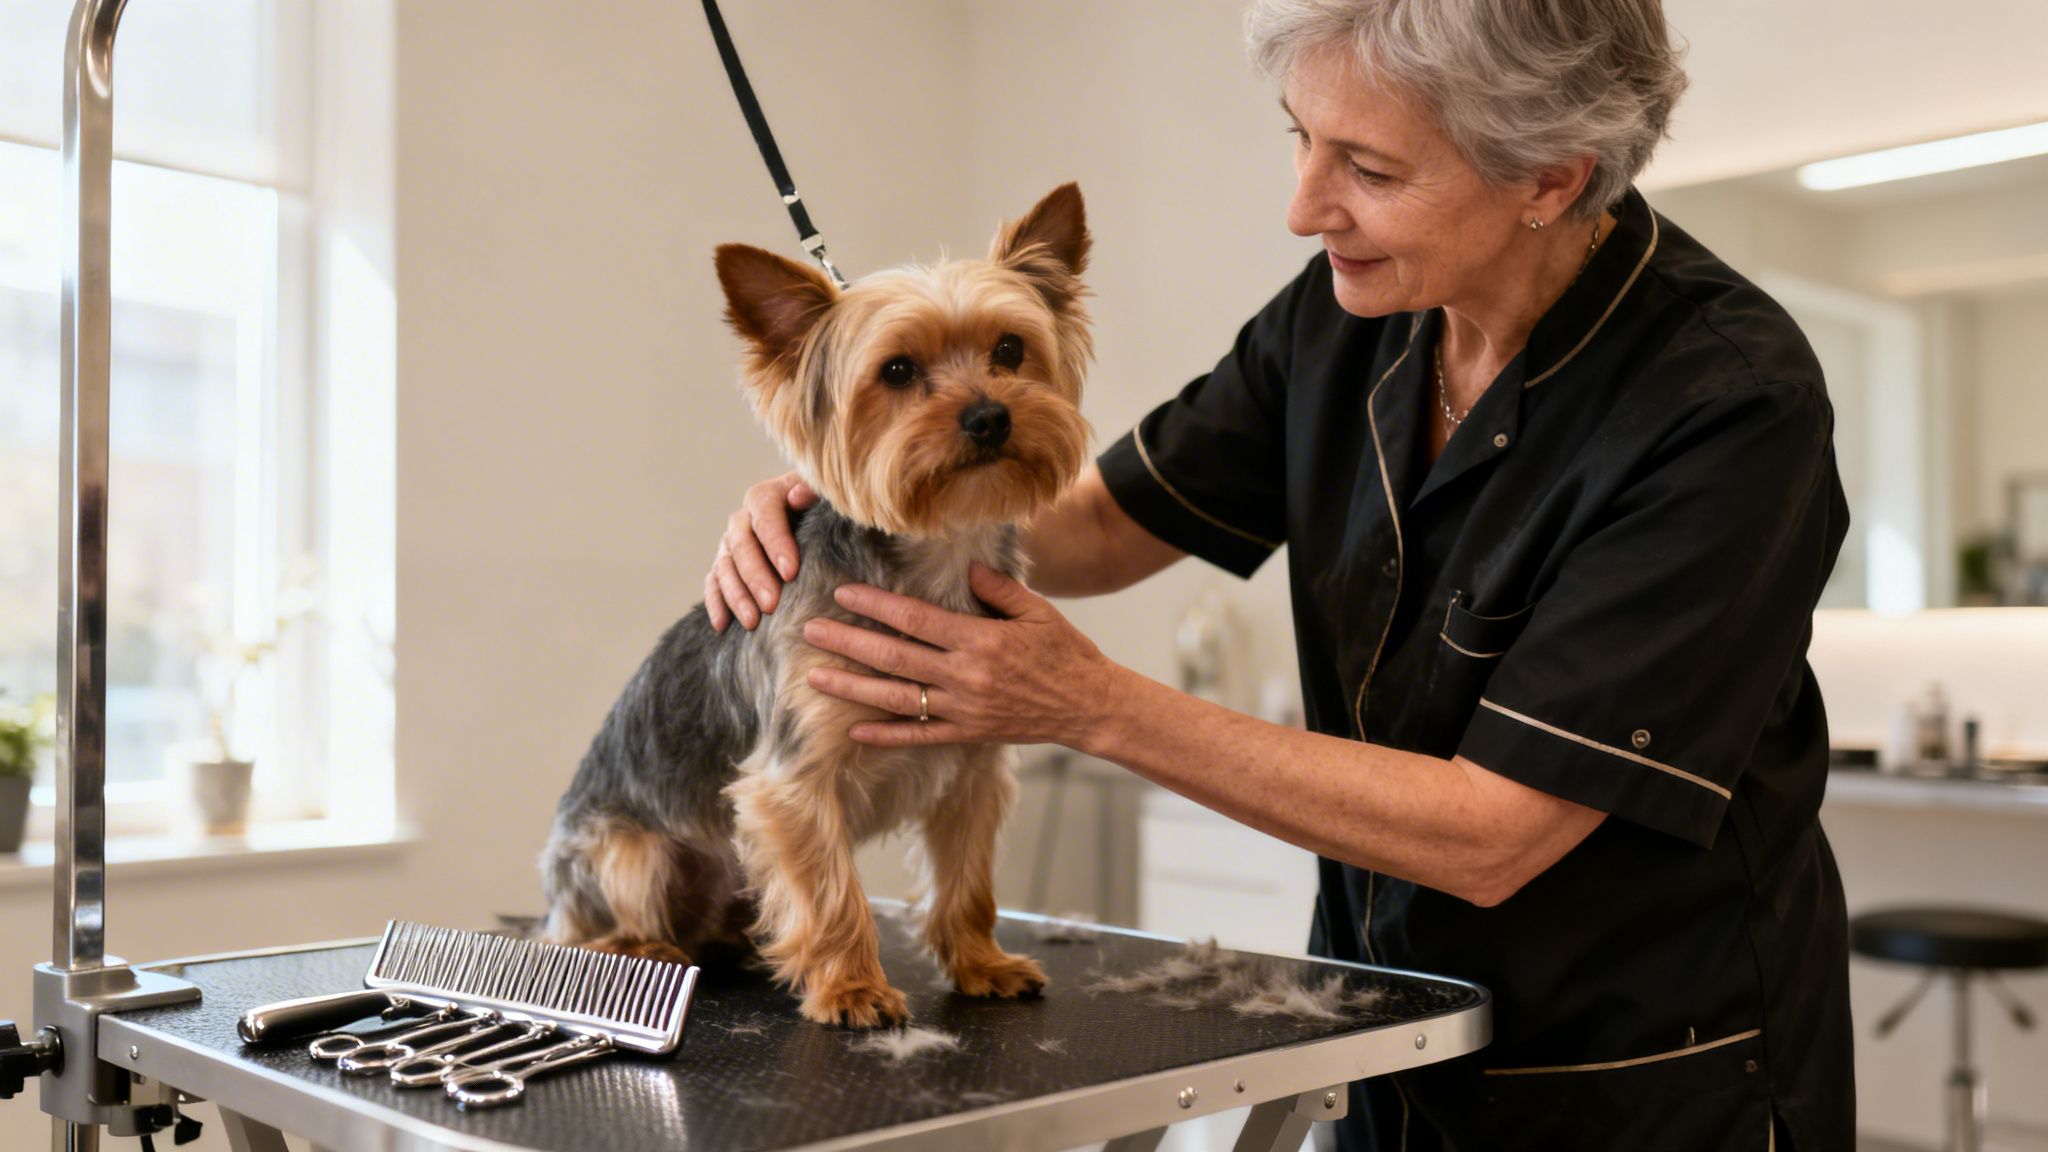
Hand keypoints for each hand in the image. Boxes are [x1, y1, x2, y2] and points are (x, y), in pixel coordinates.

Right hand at [705, 473, 817, 630]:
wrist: (810, 521)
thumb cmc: (822, 510)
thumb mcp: (824, 496)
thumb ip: (815, 493)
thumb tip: (799, 494)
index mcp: (766, 497)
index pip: (765, 516)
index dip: (775, 543)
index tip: (791, 572)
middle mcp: (743, 519)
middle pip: (742, 545)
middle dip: (756, 578)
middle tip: (771, 605)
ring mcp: (730, 544)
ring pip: (725, 567)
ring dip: (736, 596)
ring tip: (753, 622)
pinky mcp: (725, 566)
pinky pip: (714, 583)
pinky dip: (715, 603)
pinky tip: (722, 625)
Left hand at [801, 564, 1120, 748]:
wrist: (1090, 706)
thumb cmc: (1066, 653)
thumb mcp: (1036, 610)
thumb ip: (997, 587)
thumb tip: (964, 565)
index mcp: (979, 640)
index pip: (914, 619)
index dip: (874, 605)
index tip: (842, 593)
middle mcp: (965, 676)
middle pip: (894, 657)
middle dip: (848, 643)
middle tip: (808, 632)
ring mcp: (963, 709)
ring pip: (896, 699)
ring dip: (852, 689)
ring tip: (814, 679)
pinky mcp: (968, 734)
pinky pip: (919, 737)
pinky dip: (886, 736)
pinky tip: (854, 732)